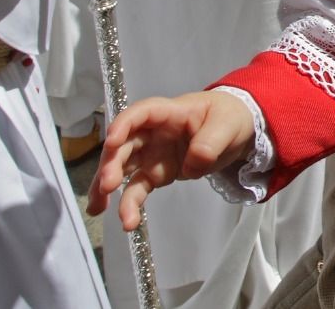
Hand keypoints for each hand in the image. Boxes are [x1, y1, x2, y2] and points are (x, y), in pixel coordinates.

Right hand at [88, 91, 255, 230]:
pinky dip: (128, 203)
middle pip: (125, 144)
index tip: (111, 141)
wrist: (236, 131)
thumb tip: (191, 165)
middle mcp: (153, 132)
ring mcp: (152, 153)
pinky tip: (125, 222)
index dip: (123, 124)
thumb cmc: (229, 118)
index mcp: (169, 112)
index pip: (141, 113)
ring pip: (122, 167)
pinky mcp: (156, 173)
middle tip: (106, 185)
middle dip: (111, 162)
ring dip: (107, 186)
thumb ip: (210, 142)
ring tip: (98, 209)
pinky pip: (137, 187)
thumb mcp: (228, 125)